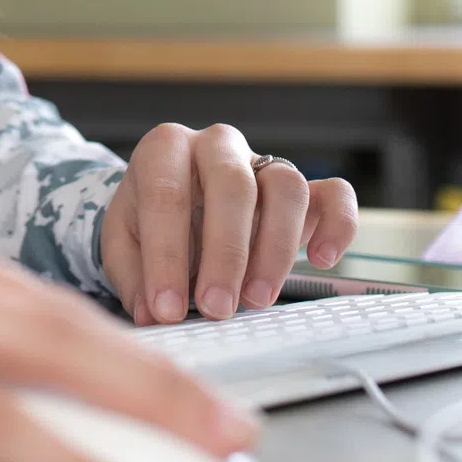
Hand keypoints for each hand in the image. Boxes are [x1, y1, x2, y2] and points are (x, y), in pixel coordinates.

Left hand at [100, 124, 360, 325]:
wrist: (175, 208)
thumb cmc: (149, 224)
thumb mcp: (124, 244)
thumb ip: (135, 277)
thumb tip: (154, 316)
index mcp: (165, 149)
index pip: (166, 194)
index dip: (165, 255)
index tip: (166, 308)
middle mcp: (218, 145)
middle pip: (232, 185)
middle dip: (224, 253)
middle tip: (216, 308)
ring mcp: (264, 163)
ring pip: (286, 187)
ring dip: (276, 247)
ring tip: (257, 299)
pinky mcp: (304, 189)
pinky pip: (334, 194)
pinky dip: (337, 225)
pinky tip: (322, 260)